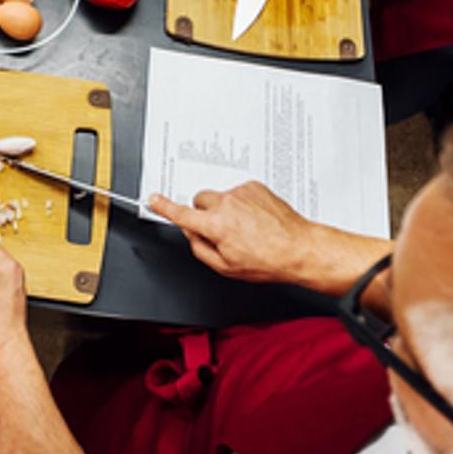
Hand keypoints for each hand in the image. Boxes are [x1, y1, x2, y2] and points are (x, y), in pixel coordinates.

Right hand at [148, 182, 386, 292]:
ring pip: (220, 197)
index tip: (153, 199)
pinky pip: (238, 193)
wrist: (299, 248)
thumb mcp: (226, 266)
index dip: (164, 207)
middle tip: (221, 231)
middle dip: (204, 214)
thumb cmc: (267, 260)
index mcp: (216, 225)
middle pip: (200, 201)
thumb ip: (200, 248)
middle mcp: (226, 204)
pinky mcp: (254, 186)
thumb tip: (191, 234)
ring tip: (247, 228)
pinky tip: (256, 220)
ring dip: (226, 210)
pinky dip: (242, 204)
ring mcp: (241, 193)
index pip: (181, 214)